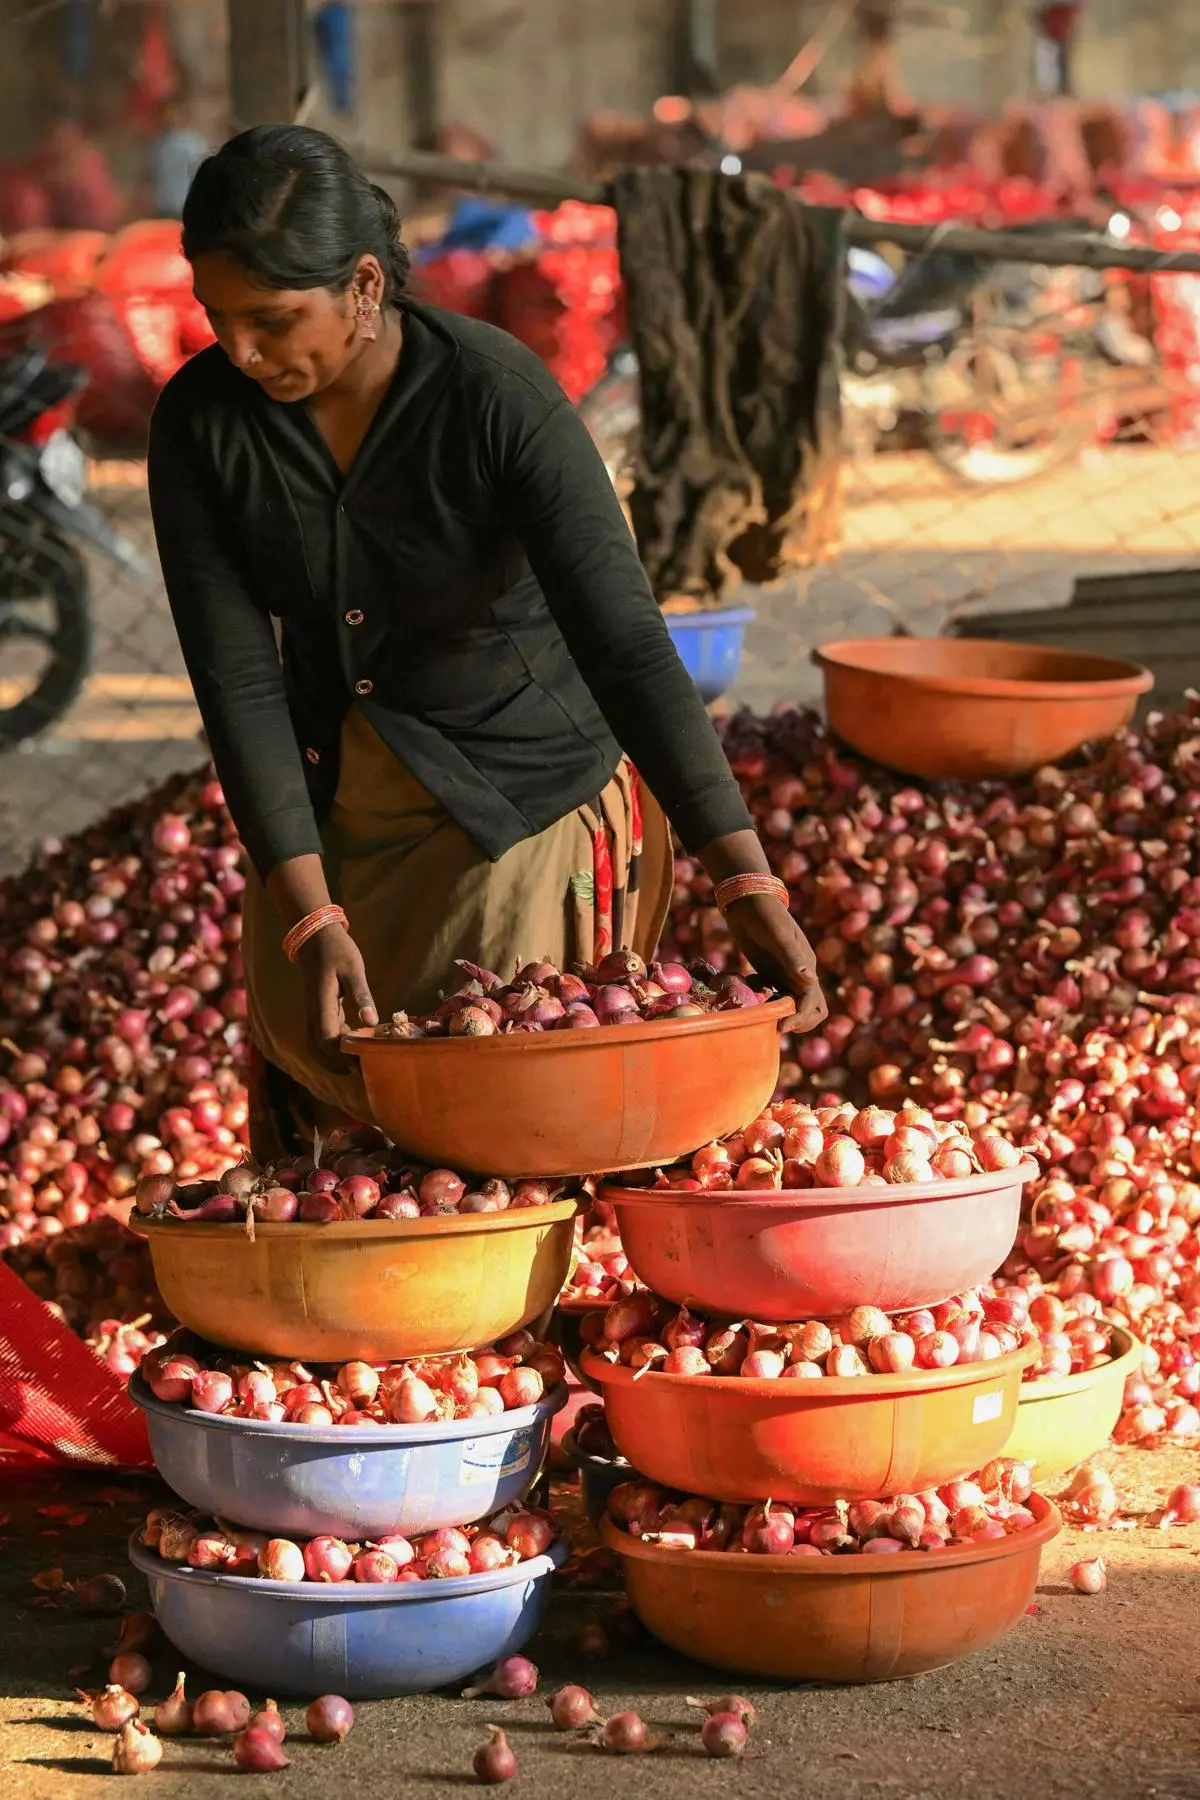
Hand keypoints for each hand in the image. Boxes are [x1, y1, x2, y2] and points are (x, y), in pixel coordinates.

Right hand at [298, 925, 378, 1070]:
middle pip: (317, 1048)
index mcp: (321, 1004)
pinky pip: (322, 1033)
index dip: (341, 1055)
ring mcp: (314, 1011)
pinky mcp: (319, 1008)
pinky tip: (352, 1044)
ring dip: (332, 1057)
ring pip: (317, 1043)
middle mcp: (314, 1012)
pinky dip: (334, 1044)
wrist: (315, 936)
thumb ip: (361, 995)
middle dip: (335, 1063)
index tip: (360, 1062)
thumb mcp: (354, 969)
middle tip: (359, 1071)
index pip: (326, 1039)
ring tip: (356, 1064)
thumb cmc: (337, 950)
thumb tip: (372, 1021)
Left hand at [723, 894, 827, 1033]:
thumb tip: (811, 981)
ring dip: (782, 1014)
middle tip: (777, 1028)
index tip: (781, 1027)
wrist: (746, 899)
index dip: (800, 1018)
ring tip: (762, 1017)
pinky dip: (765, 1002)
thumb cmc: (763, 914)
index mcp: (806, 966)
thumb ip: (792, 957)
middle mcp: (800, 972)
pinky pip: (773, 994)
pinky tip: (750, 998)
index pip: (812, 1002)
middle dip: (799, 1022)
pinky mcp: (769, 971)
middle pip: (810, 1008)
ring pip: (791, 1003)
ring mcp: (784, 973)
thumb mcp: (777, 934)